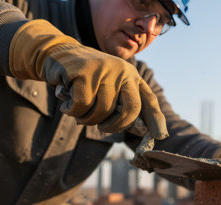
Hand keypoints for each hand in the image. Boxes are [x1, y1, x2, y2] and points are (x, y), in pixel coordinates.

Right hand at [9, 20, 166, 137]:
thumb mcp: (109, 87)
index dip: (156, 119)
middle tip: (103, 128)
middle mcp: (123, 71)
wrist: (59, 53)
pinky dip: (73, 111)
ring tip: (80, 113)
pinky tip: (68, 106)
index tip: (160, 135)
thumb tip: (142, 131)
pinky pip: (82, 105)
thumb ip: (122, 104)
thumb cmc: (87, 78)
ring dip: (88, 120)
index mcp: (132, 76)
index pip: (149, 100)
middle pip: (130, 109)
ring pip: (102, 111)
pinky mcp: (84, 71)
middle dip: (117, 126)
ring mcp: (105, 69)